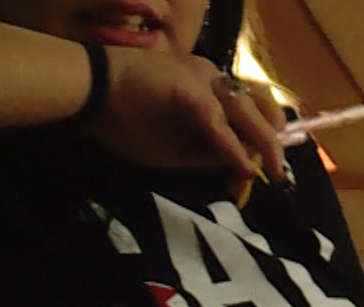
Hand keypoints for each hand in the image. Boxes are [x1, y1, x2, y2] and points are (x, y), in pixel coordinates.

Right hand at [81, 46, 287, 193]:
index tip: (270, 164)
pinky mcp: (189, 93)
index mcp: (208, 83)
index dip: (267, 135)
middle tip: (279, 174)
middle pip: (259, 107)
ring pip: (248, 114)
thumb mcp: (174, 142)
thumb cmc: (121, 115)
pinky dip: (235, 150)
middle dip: (273, 143)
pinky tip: (245, 170)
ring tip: (274, 173)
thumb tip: (243, 166)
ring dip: (266, 146)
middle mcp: (211, 76)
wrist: (84, 91)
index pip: (251, 107)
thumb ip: (209, 150)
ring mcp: (201, 81)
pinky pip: (219, 126)